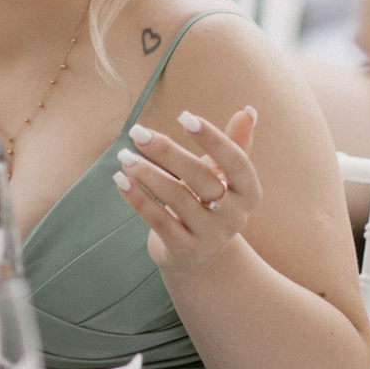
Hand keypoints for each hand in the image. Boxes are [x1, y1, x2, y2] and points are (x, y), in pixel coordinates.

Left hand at [115, 106, 262, 274]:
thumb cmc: (210, 203)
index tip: (184, 117)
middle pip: (200, 178)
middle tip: (138, 132)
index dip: (213, 138)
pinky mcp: (184, 251)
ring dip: (146, 174)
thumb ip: (236, 144)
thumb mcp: (224, 176)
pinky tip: (121, 180)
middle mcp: (234, 217)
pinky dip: (138, 199)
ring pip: (176, 199)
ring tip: (124, 156)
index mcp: (249, 192)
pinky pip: (158, 221)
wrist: (201, 257)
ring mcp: (210, 237)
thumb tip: (248, 110)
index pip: (235, 161)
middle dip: (167, 152)